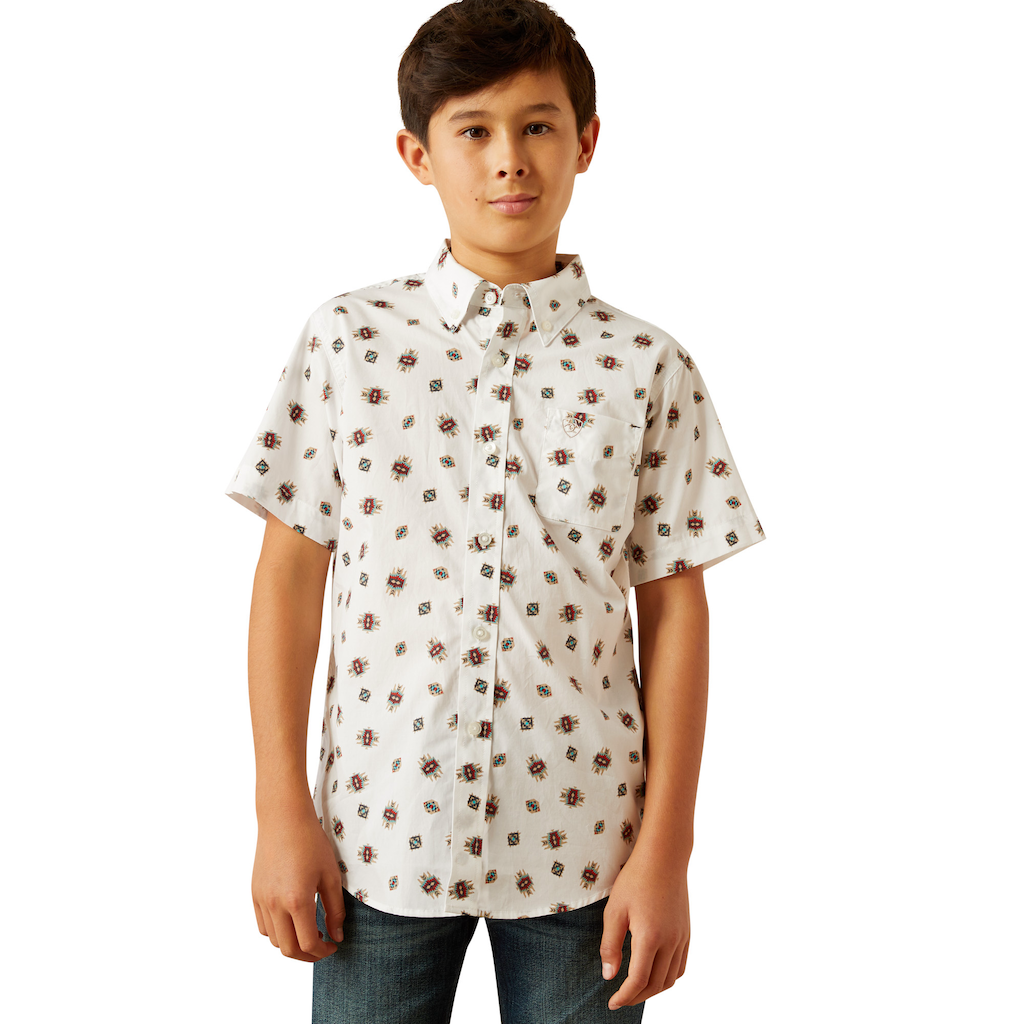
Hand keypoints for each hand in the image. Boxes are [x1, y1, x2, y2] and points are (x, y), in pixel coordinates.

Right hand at [251, 802, 345, 960]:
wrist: (284, 819)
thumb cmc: (311, 843)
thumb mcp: (331, 875)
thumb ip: (335, 910)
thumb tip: (336, 936)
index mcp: (296, 900)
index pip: (308, 943)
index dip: (323, 951)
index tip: (334, 946)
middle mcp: (274, 904)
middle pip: (288, 949)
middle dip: (307, 955)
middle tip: (322, 947)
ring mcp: (261, 900)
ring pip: (274, 940)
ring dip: (291, 944)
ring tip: (309, 933)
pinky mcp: (254, 893)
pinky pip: (263, 925)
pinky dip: (277, 932)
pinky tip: (292, 921)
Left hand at [599, 846, 689, 1010]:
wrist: (664, 857)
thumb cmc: (635, 879)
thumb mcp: (614, 910)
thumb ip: (610, 945)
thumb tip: (609, 976)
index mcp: (650, 937)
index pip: (638, 980)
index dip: (624, 996)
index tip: (611, 1002)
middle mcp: (670, 941)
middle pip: (655, 984)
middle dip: (637, 997)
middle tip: (620, 999)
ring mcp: (682, 938)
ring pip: (671, 978)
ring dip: (653, 990)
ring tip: (635, 990)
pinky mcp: (687, 932)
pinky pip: (680, 965)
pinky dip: (668, 977)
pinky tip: (654, 974)